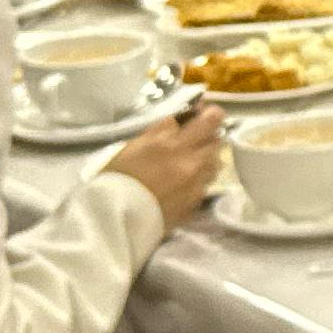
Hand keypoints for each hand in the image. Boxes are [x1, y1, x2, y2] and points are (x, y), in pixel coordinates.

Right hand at [110, 103, 225, 229]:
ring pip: (216, 163)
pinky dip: (200, 179)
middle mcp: (190, 162)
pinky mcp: (196, 203)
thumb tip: (181, 119)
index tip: (203, 114)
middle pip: (218, 141)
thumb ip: (162, 130)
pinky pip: (207, 183)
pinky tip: (183, 182)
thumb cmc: (117, 178)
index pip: (210, 121)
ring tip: (189, 161)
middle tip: (194, 139)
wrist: (115, 218)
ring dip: (207, 158)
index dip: (211, 115)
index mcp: (172, 144)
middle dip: (209, 136)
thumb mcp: (135, 144)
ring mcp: (196, 184)